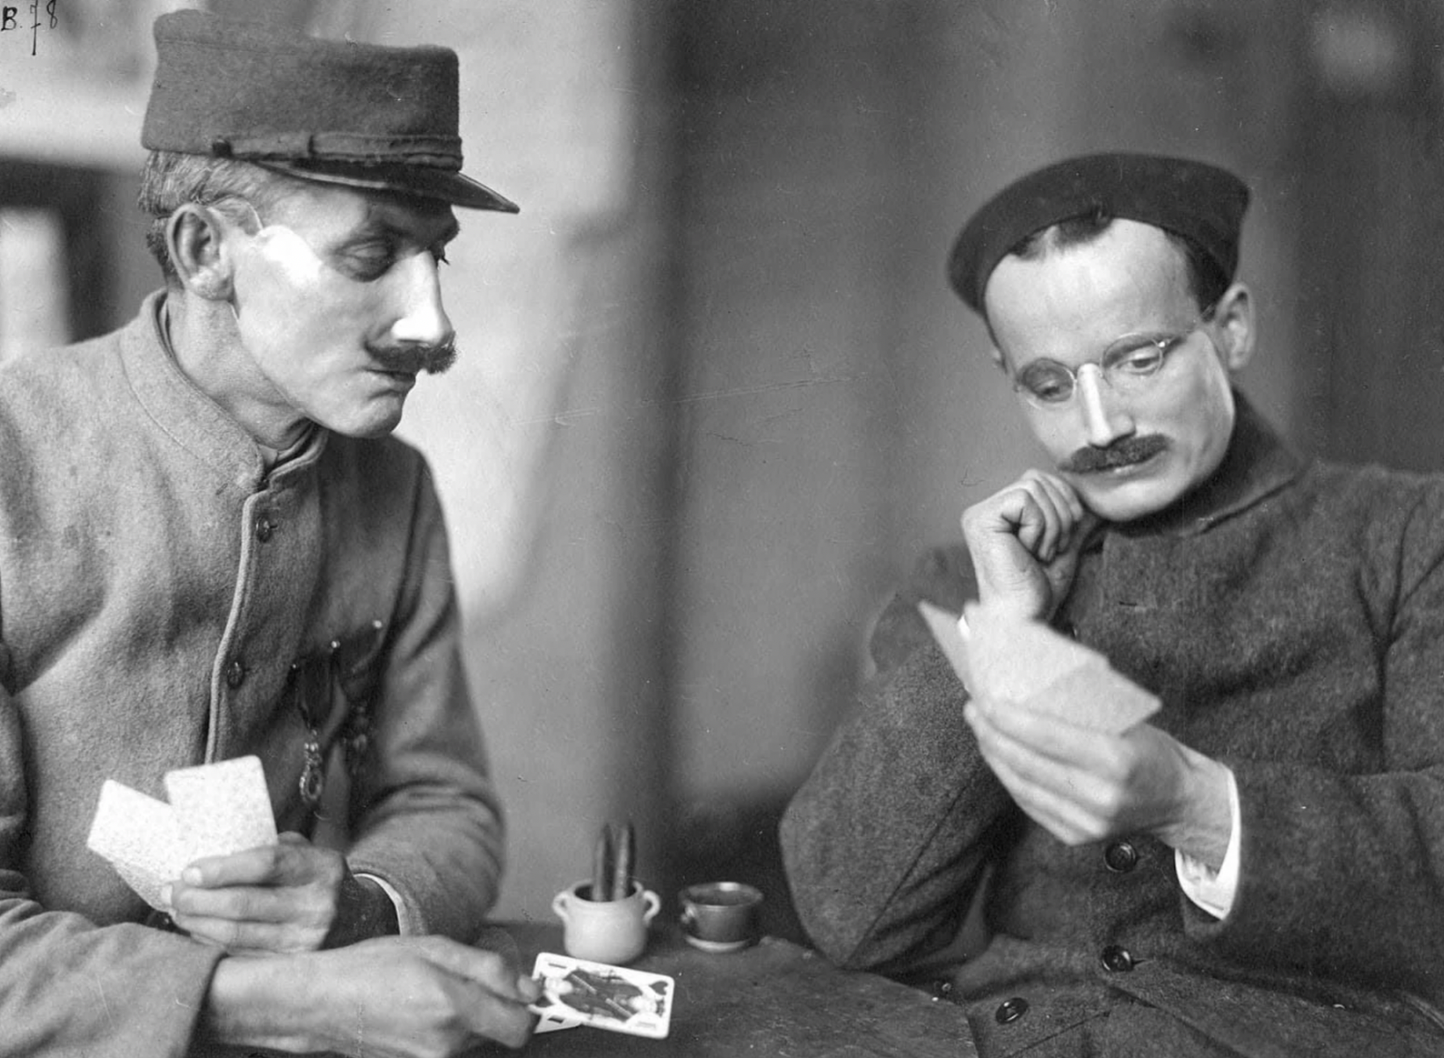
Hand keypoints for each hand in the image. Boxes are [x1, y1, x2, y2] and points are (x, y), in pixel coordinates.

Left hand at [169, 832, 395, 953]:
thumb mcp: (308, 854)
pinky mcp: (292, 965)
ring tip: (177, 910)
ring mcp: (306, 940)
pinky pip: (241, 954)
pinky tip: (197, 930)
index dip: (224, 868)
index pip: (268, 864)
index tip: (190, 870)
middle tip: (172, 890)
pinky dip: (212, 942)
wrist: (359, 919)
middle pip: (245, 904)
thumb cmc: (319, 879)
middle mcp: (317, 905)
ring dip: (197, 923)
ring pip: (237, 934)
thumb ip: (270, 849)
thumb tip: (213, 850)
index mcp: (321, 867)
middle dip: (199, 899)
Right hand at [205, 935, 541, 1055]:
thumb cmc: (371, 968)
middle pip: (500, 1032)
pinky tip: (423, 1008)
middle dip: (495, 1006)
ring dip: (470, 1016)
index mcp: (455, 1010)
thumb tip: (531, 989)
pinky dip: (448, 1028)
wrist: (319, 1003)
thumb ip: (490, 969)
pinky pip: (450, 1046)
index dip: (526, 1004)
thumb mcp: (435, 948)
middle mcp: (447, 1045)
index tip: (518, 986)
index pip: (522, 1026)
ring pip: (475, 1039)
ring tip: (436, 991)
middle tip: (466, 979)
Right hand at [961, 470, 1096, 621]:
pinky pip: (1024, 499)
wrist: (1026, 617)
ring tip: (1041, 553)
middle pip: (1038, 477)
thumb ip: (1075, 518)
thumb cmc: (1040, 588)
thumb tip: (1098, 499)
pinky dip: (1038, 527)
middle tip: (1051, 550)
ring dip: (1051, 524)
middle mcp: (986, 509)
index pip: (1041, 478)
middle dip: (1060, 513)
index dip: (1064, 503)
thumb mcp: (1064, 545)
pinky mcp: (981, 521)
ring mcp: (980, 514)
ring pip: (1033, 486)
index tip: (1060, 543)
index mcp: (1002, 511)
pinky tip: (1029, 552)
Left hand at [964, 695, 1231, 865]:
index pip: (1047, 736)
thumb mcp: (1126, 722)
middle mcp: (1100, 797)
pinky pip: (1029, 803)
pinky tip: (998, 756)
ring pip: (1021, 785)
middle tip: (973, 709)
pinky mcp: (1075, 836)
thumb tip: (1024, 690)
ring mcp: (1086, 823)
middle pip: (1026, 762)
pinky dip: (1009, 777)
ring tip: (980, 728)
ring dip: (994, 754)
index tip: (984, 698)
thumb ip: (1079, 713)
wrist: (1178, 801)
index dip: (1008, 718)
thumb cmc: (1150, 751)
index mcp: (1117, 761)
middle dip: (991, 733)